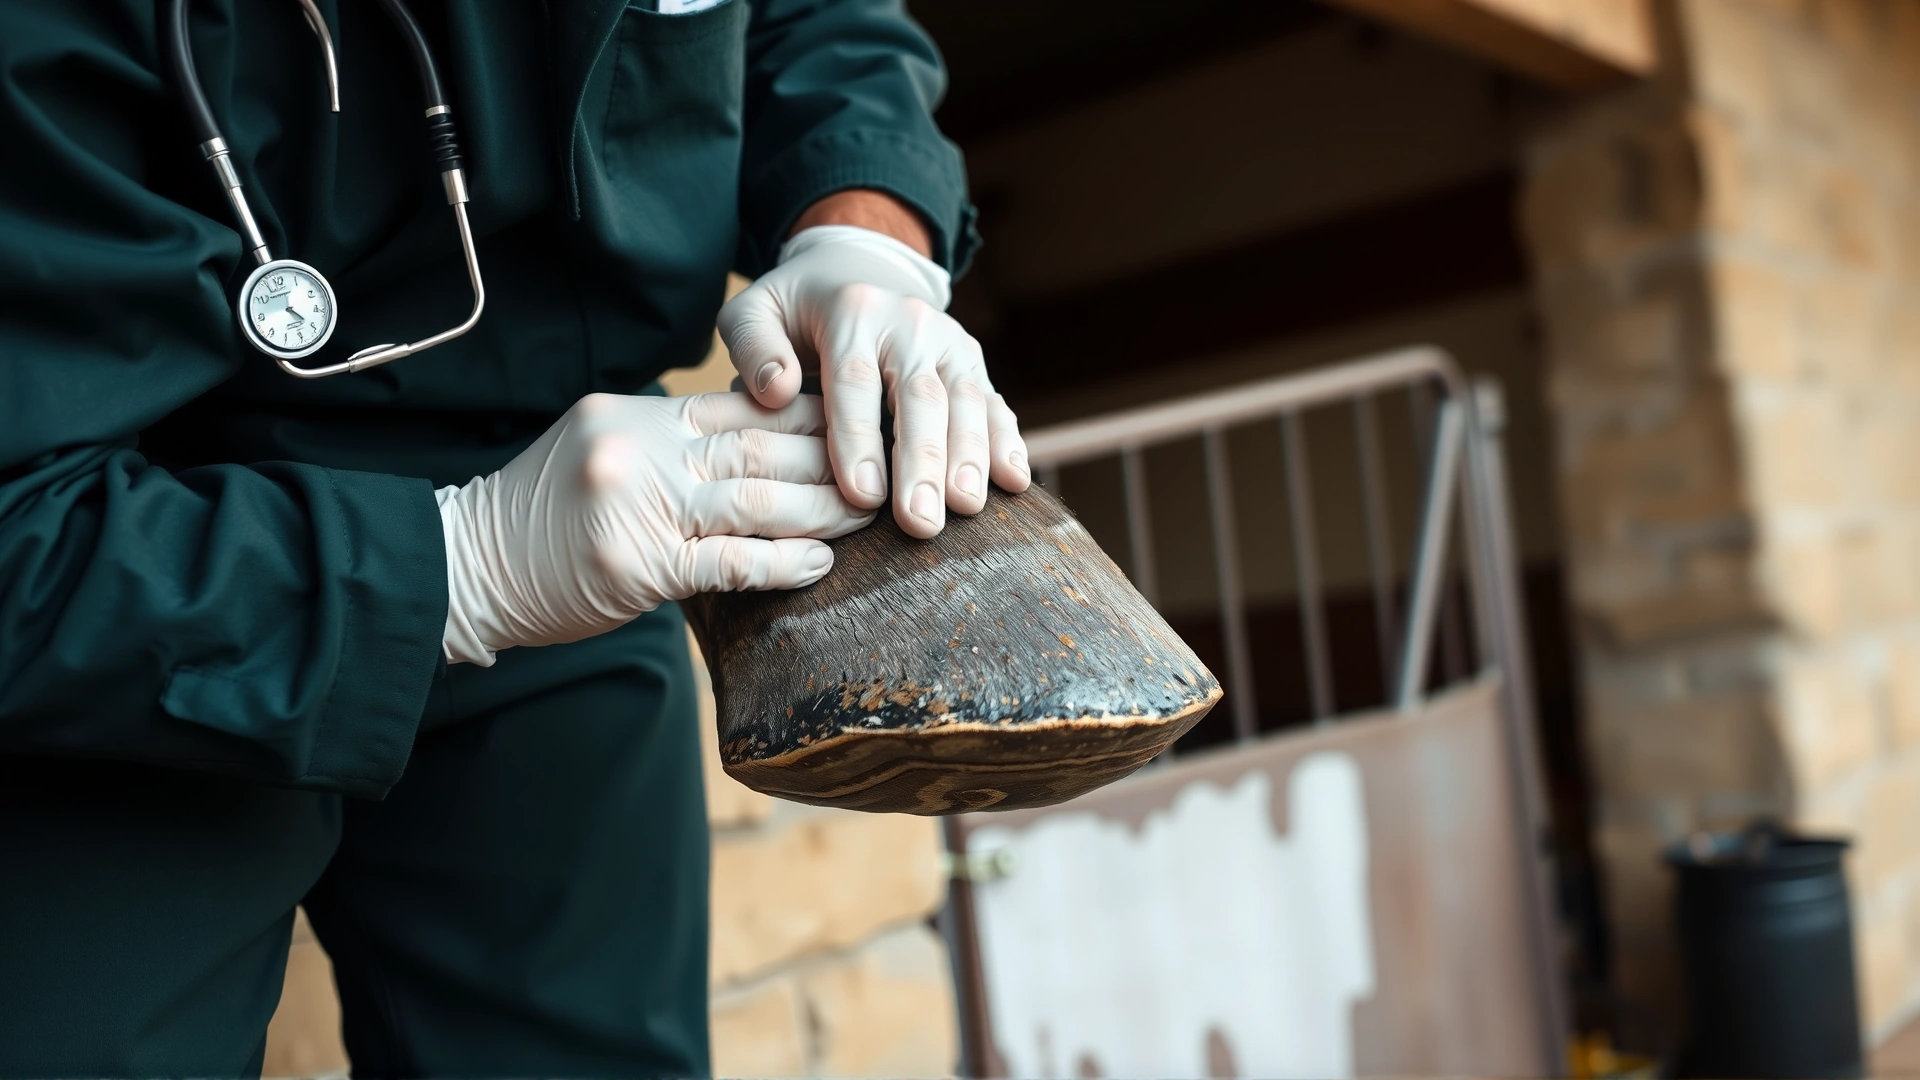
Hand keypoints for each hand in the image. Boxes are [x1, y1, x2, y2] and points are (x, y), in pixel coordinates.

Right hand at [438, 392, 872, 665]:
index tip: (863, 418)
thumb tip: (756, 440)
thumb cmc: (542, 515)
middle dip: (833, 457)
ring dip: (824, 510)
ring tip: (869, 515)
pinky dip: (782, 564)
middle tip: (887, 465)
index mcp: (638, 415)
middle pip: (760, 448)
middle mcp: (642, 450)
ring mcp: (640, 508)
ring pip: (757, 501)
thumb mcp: (600, 448)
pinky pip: (730, 564)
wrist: (468, 565)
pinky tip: (822, 564)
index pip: (742, 406)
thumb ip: (671, 441)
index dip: (811, 412)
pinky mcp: (639, 568)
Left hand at [718, 224, 1029, 538]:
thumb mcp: (754, 312)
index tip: (862, 496)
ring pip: (968, 401)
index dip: (859, 440)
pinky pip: (995, 404)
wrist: (856, 271)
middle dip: (923, 462)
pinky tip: (1014, 482)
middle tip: (921, 523)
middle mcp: (910, 323)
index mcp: (853, 312)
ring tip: (966, 509)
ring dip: (970, 458)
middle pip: (920, 397)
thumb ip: (753, 347)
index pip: (855, 381)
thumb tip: (777, 390)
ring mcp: (950, 343)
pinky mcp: (973, 364)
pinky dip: (1007, 443)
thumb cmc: (794, 312)